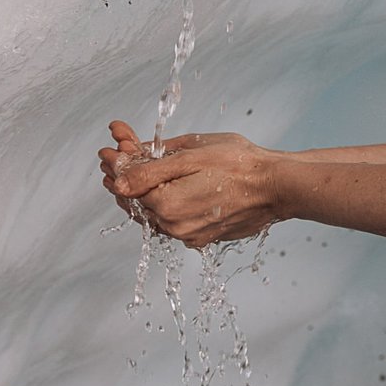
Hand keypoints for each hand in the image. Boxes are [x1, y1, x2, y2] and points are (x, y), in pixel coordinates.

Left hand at [99, 120, 283, 247]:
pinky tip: (162, 186)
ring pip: (153, 213)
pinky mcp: (204, 237)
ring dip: (141, 190)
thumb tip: (116, 179)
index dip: (115, 164)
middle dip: (123, 177)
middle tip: (112, 157)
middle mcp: (175, 227)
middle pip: (136, 202)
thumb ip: (149, 169)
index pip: (126, 186)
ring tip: (133, 169)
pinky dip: (163, 202)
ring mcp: (190, 236)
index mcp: (167, 205)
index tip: (107, 148)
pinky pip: (173, 220)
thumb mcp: (190, 155)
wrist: (278, 187)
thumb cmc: (239, 164)